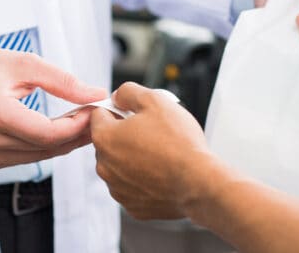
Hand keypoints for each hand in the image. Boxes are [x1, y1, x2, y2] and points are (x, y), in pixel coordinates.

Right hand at [0, 45, 106, 168]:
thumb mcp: (24, 64)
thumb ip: (62, 81)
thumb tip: (96, 94)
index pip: (47, 133)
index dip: (77, 126)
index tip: (95, 110)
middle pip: (47, 147)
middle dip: (77, 134)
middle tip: (98, 117)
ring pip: (40, 156)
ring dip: (65, 141)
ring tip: (83, 121)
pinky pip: (27, 157)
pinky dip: (46, 145)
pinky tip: (60, 130)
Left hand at [91, 82, 211, 219]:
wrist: (199, 183)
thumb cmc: (179, 143)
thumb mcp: (154, 100)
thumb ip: (128, 92)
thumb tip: (118, 96)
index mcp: (104, 138)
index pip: (98, 115)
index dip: (118, 110)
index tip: (136, 114)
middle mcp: (104, 166)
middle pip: (108, 141)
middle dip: (125, 135)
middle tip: (152, 133)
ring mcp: (117, 188)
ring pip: (119, 165)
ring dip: (133, 158)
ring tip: (160, 154)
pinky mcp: (131, 205)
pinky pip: (132, 186)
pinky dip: (142, 179)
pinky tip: (161, 173)